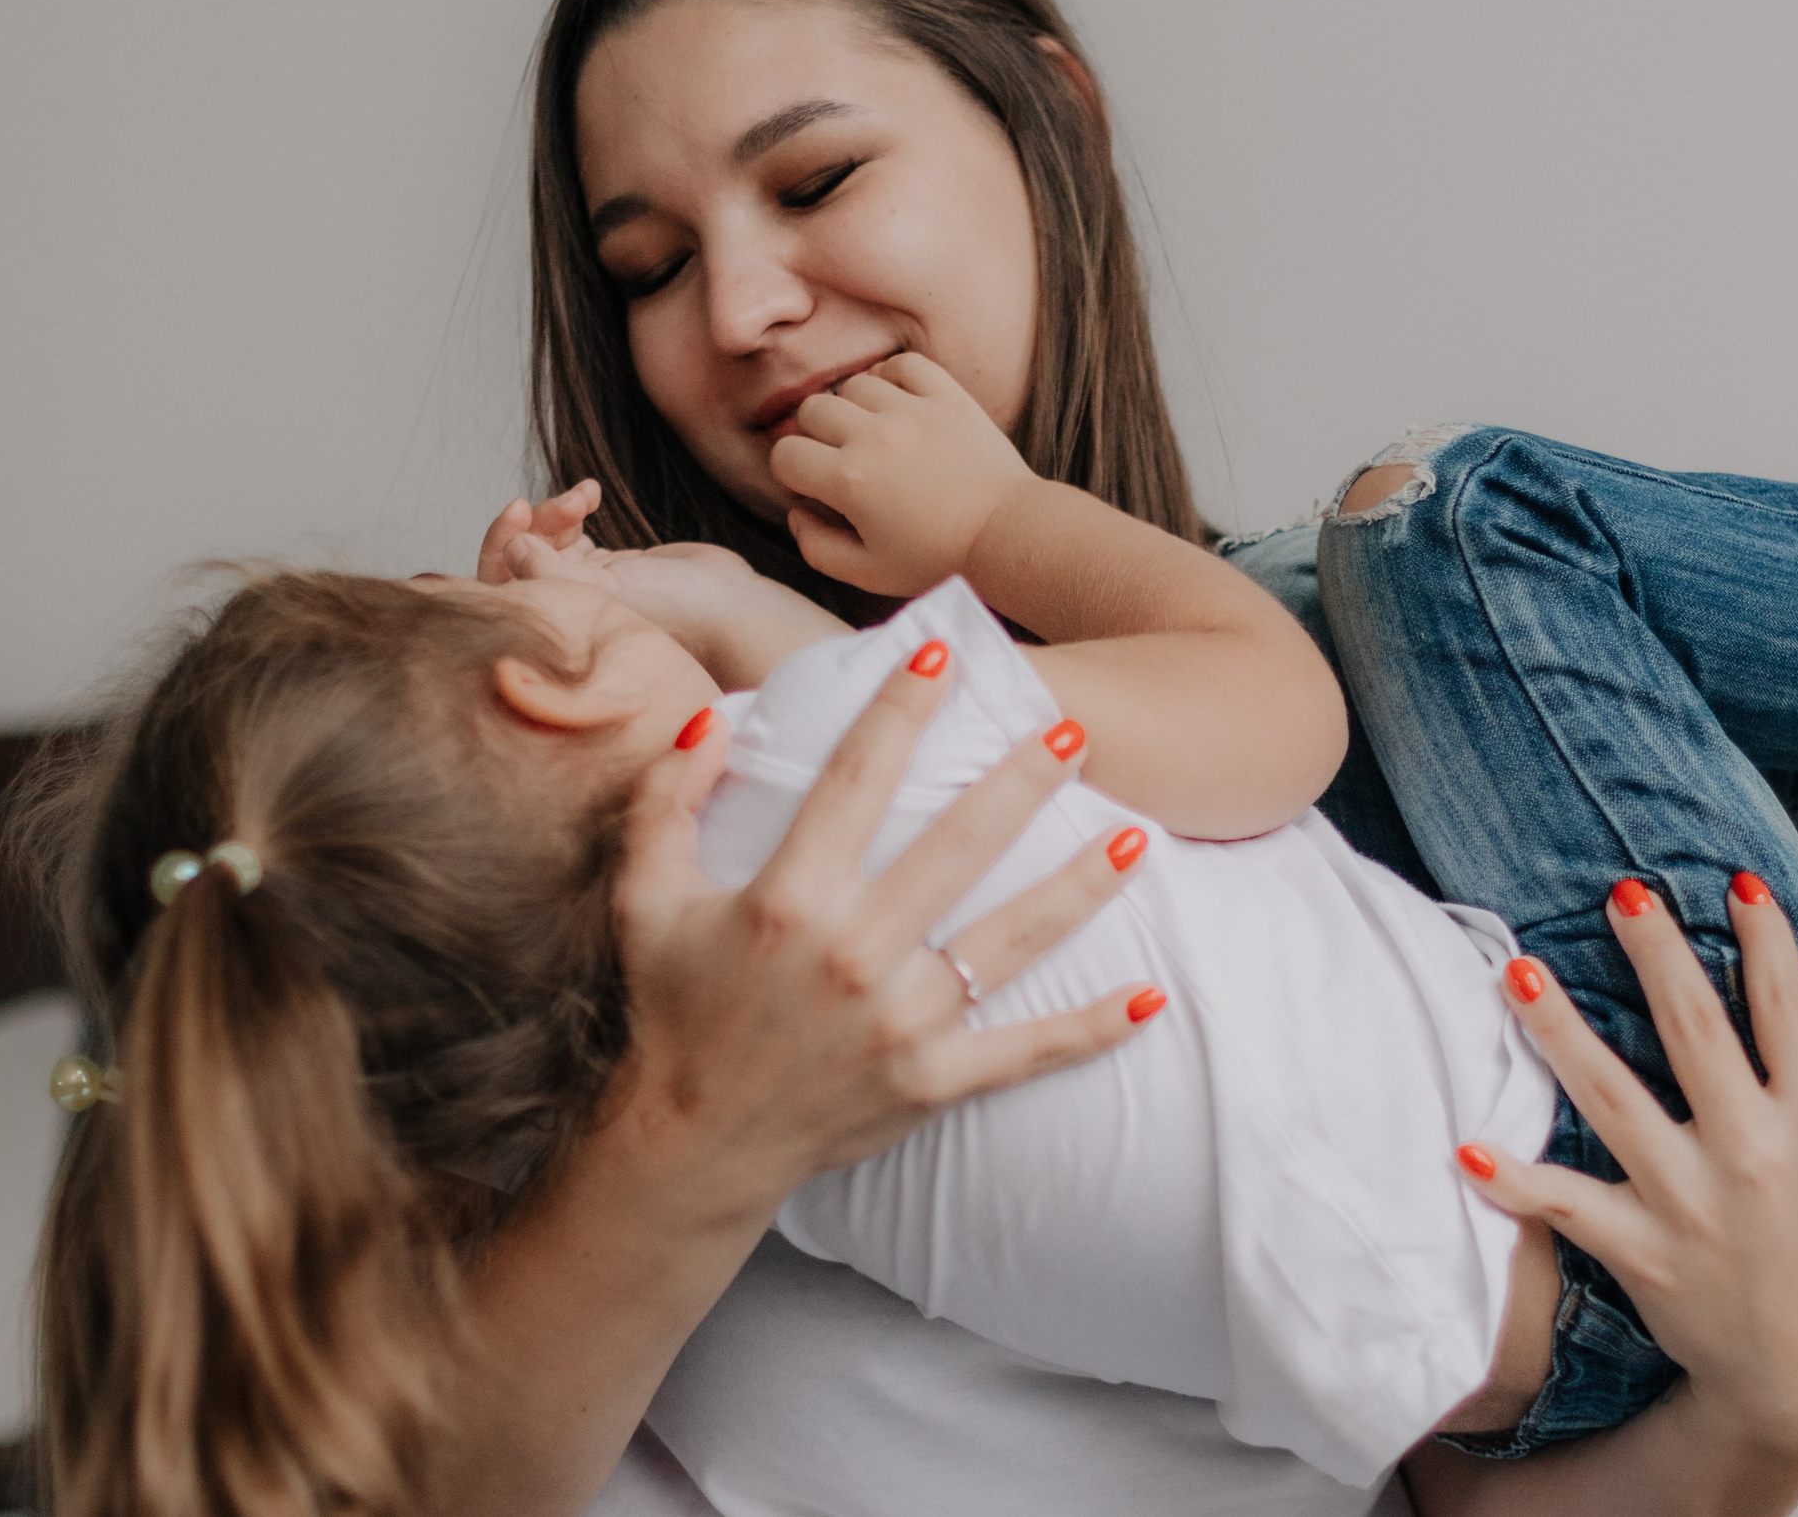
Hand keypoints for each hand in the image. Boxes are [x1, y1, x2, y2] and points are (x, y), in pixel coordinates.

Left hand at [476, 478, 769, 664]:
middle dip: (532, 524)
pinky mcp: (611, 568)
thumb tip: (510, 547)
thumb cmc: (676, 612)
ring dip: (558, 511)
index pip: (500, 588)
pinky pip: (573, 534)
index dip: (499, 546)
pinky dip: (575, 508)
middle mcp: (567, 611)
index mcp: (557, 627)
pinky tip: (592, 494)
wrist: (733, 607)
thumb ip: (549, 571)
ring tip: (586, 497)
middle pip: (519, 561)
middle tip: (554, 504)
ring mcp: (588, 588)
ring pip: (546, 540)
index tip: (519, 513)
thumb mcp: (605, 592)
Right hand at [601, 650, 1162, 1219]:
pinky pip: (1027, 1051)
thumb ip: (667, 803)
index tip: (941, 651)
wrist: (691, 1146)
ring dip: (1080, 886)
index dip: (899, 707)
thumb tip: (712, 724)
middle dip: (1023, 781)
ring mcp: (901, 1022)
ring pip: (1012, 939)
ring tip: (1137, 837)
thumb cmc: (673, 1011)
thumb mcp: (645, 899)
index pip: (856, 778)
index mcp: (787, 900)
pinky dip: (1094, 1028)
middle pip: (960, 845)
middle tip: (1077, 728)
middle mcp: (853, 954)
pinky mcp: (932, 1082)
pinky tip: (1152, 997)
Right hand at [769, 352, 1042, 595]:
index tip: (814, 488)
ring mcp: (913, 411)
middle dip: (814, 437)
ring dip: (853, 407)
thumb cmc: (938, 560)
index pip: (785, 455)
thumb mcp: (868, 574)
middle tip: (839, 461)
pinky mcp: (948, 398)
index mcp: (849, 481)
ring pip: (854, 384)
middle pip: (811, 411)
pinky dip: (892, 376)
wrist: (1008, 537)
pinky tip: (896, 402)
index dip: (791, 474)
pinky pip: (904, 364)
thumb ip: (817, 547)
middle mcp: (874, 437)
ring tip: (872, 434)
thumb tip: (797, 512)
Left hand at [1439, 877, 1797, 1504]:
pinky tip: (1468, 1149)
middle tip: (1620, 890)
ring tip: (1520, 971)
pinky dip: (1517, 1182)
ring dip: (1562, 1033)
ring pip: (1613, 1098)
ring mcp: (1689, 1200)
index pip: (1787, 1010)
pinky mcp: (1642, 1248)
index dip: (1764, 941)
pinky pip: (1569, 1206)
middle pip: (1693, 1030)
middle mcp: (1751, 1151)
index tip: (1736, 882)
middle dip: (1656, 953)